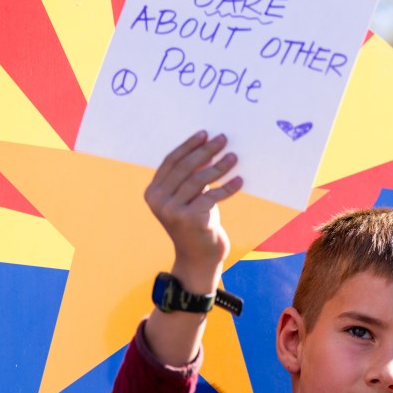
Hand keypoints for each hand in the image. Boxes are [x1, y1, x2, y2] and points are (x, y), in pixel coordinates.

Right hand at [144, 131, 242, 293]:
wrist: (199, 258)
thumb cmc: (196, 223)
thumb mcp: (190, 197)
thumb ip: (191, 176)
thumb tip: (208, 147)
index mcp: (153, 192)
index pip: (171, 161)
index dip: (188, 146)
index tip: (205, 134)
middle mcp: (158, 201)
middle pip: (184, 168)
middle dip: (206, 151)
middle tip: (223, 139)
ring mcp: (172, 211)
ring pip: (198, 180)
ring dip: (219, 166)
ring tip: (234, 157)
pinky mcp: (190, 220)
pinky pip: (211, 197)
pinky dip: (227, 188)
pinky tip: (239, 181)